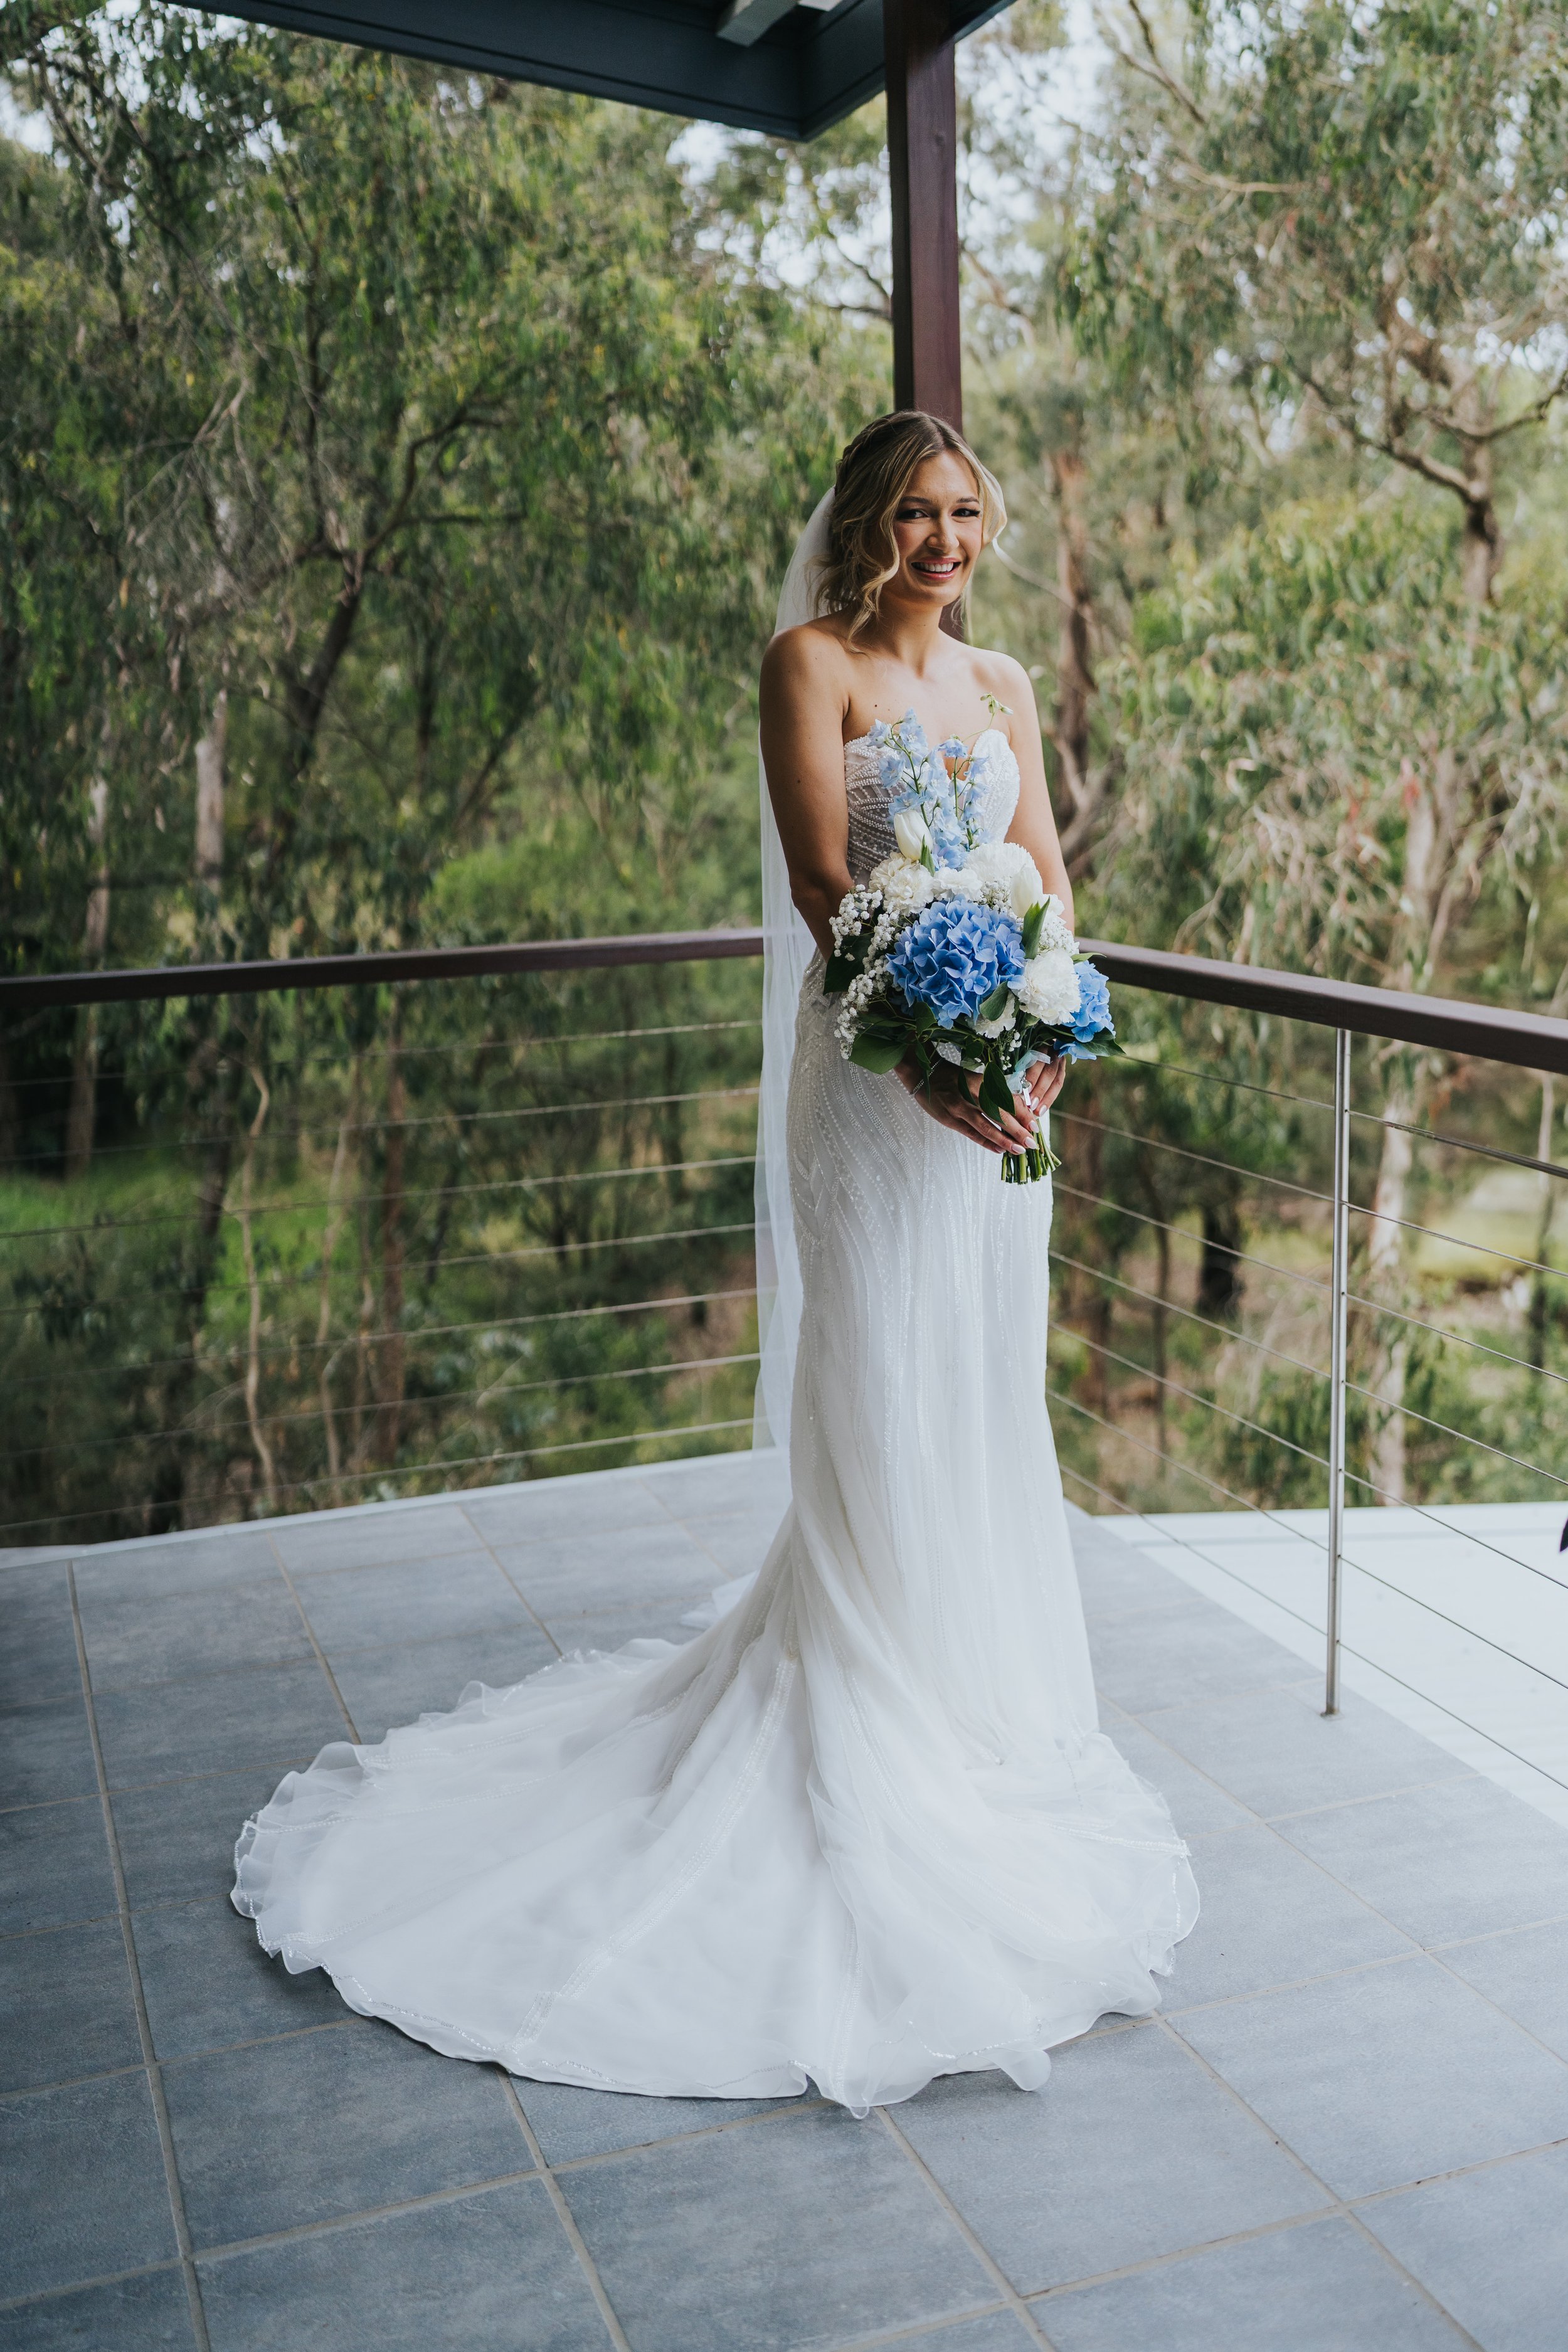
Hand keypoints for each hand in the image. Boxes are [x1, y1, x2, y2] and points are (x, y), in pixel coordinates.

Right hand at [895, 1052, 1064, 1155]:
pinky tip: (999, 1150)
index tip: (1034, 1125)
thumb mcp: (977, 1078)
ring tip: (1018, 1149)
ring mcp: (958, 1108)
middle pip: (998, 1114)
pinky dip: (986, 1142)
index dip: (1021, 1113)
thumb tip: (1020, 1108)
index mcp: (980, 1081)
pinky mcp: (949, 1120)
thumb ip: (996, 1092)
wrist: (924, 1075)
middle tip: (1031, 1142)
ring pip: (985, 1126)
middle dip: (1017, 1130)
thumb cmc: (955, 1077)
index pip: (1005, 1099)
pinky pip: (971, 1133)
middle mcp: (970, 1094)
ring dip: (1003, 1140)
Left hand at [1021, 1052, 1069, 1121]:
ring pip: (1056, 1080)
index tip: (1025, 1089)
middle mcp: (1053, 1052)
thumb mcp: (1019, 1056)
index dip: (1033, 1076)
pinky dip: (1050, 1098)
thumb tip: (1011, 1088)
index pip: (1038, 1061)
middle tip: (1031, 1104)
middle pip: (1049, 1072)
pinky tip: (1043, 1109)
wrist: (1040, 1047)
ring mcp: (1060, 1060)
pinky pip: (1058, 1085)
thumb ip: (1018, 1069)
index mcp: (1040, 1045)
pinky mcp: (1061, 1070)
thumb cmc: (1022, 1055)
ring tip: (1038, 1111)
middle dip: (1040, 1089)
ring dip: (1047, 1097)